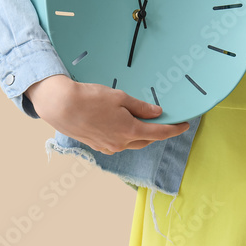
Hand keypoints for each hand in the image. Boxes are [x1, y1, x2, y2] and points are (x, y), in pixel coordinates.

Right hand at [25, 74, 190, 154]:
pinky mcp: (96, 146)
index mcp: (129, 130)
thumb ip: (141, 107)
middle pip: (146, 140)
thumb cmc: (90, 99)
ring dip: (141, 134)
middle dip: (158, 132)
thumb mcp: (120, 98)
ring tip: (144, 121)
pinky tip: (123, 126)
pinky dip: (126, 136)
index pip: (159, 133)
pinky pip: (118, 143)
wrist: (61, 106)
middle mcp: (120, 143)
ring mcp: (107, 147)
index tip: (185, 125)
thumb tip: (157, 113)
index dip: (174, 129)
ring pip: (132, 143)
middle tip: (166, 122)